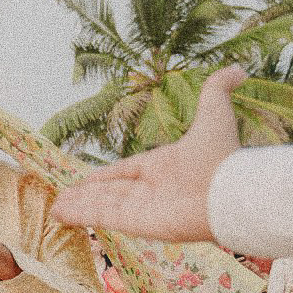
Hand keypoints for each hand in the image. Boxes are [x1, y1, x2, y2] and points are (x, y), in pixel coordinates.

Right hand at [52, 65, 245, 240]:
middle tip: (63, 198)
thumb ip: (216, 91)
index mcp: (163, 168)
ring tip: (54, 208)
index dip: (105, 177)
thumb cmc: (221, 158)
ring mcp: (142, 209)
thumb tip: (238, 69)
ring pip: (101, 206)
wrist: (230, 193)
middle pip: (110, 193)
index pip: (126, 172)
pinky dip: (80, 215)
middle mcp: (151, 191)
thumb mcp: (215, 116)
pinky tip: (60, 213)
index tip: (86, 180)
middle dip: (85, 196)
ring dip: (77, 207)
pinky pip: (102, 217)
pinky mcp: (135, 223)